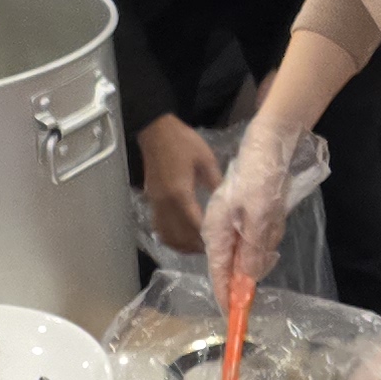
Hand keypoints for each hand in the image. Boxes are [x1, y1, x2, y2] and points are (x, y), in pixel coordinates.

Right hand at [139, 116, 221, 253]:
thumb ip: (216, 183)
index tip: (221, 245)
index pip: (194, 225)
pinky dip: (172, 237)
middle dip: (196, 247)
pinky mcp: (151, 201)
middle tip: (213, 248)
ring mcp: (155, 204)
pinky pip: (160, 228)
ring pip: (167, 236)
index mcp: (180, 194)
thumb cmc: (182, 142)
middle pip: (179, 237)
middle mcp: (165, 204)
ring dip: (183, 245)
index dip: (207, 238)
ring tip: (200, 245)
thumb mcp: (206, 160)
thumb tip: (229, 202)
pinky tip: (184, 235)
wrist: (155, 130)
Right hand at [202, 137, 296, 296]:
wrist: (269, 145)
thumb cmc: (260, 178)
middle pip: (237, 263)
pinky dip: (270, 229)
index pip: (219, 271)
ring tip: (273, 216)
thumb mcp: (259, 215)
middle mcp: (220, 230)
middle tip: (269, 232)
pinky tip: (274, 212)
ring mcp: (233, 223)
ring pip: (252, 250)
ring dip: (266, 240)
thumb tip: (249, 279)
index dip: (226, 294)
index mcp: (215, 230)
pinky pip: (261, 235)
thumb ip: (253, 249)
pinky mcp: (246, 216)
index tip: (234, 316)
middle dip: (256, 259)